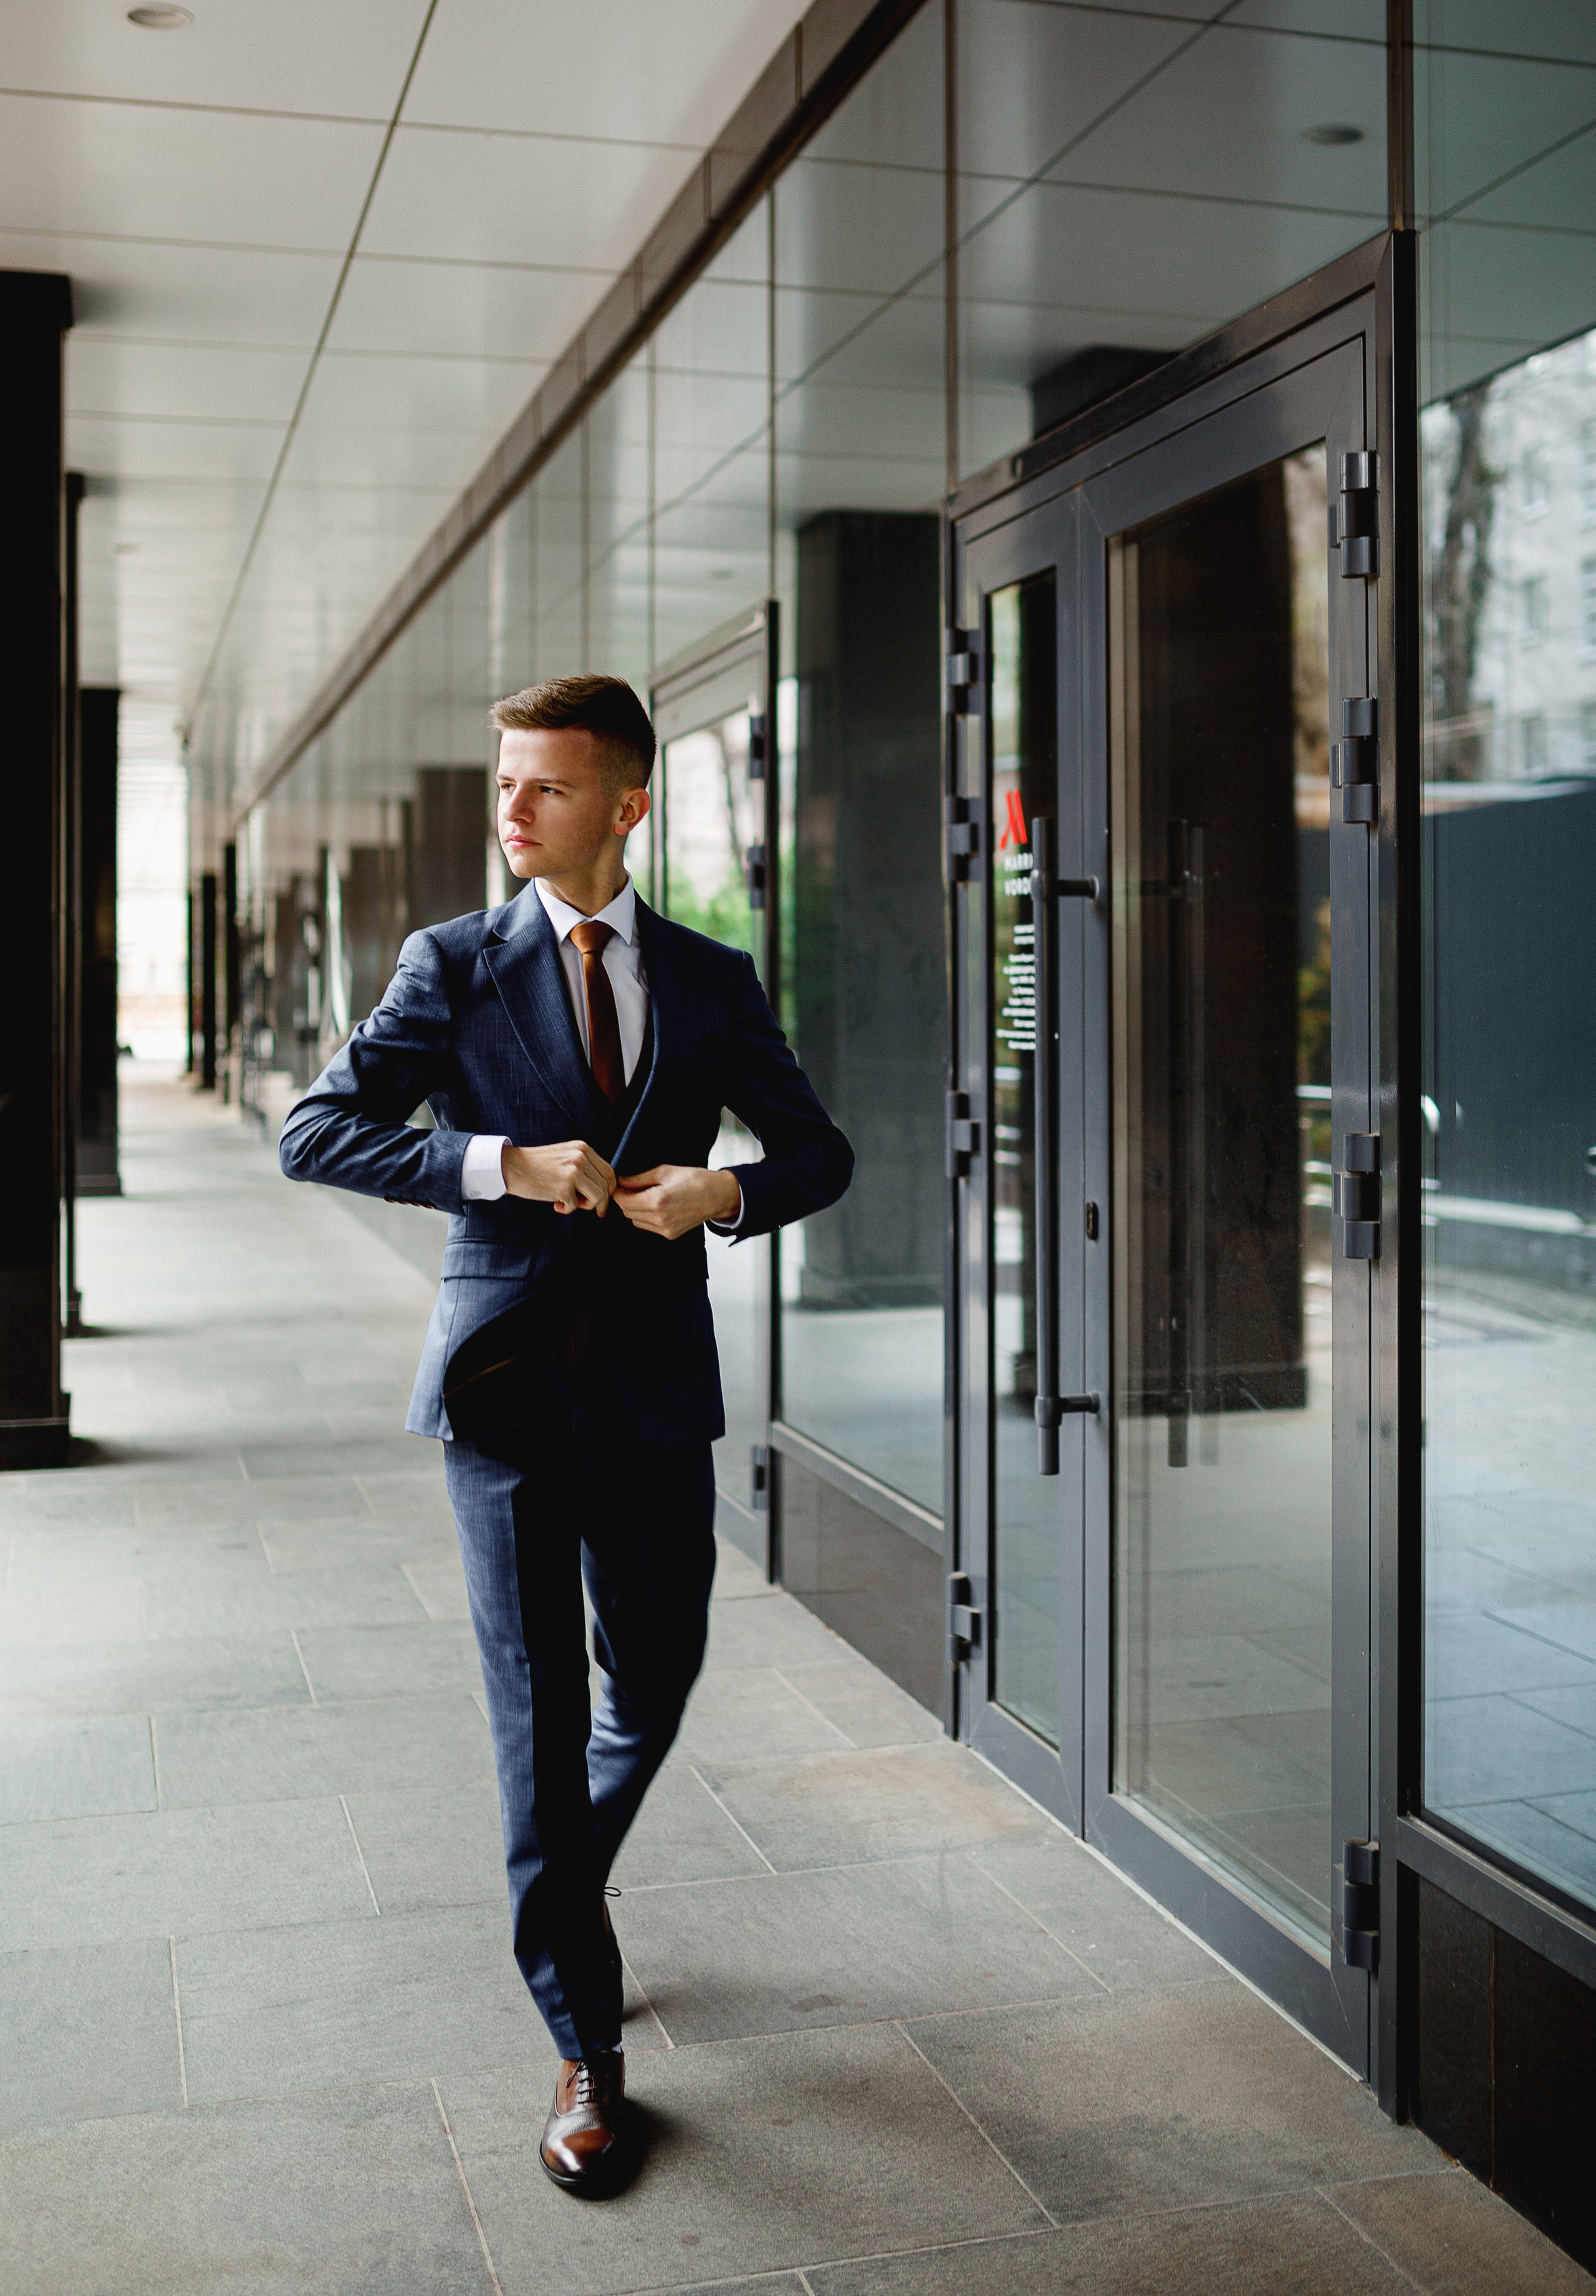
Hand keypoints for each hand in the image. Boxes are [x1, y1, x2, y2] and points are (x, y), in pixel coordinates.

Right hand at [501, 1140, 615, 1215]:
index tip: (604, 1200)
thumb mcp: (565, 1156)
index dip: (609, 1188)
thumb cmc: (537, 1165)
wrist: (512, 1167)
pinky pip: (576, 1205)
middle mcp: (581, 1157)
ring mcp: (574, 1172)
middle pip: (606, 1185)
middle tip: (590, 1209)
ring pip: (597, 1196)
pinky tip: (555, 1205)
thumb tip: (603, 1188)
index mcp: (583, 1148)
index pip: (608, 1171)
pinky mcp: (564, 1187)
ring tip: (569, 1204)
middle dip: (601, 1202)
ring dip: (586, 1205)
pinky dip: (567, 1209)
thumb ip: (584, 1166)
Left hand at [613, 1164, 740, 1240]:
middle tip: (635, 1188)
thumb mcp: (665, 1171)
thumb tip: (621, 1181)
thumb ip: (639, 1178)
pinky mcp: (670, 1234)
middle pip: (627, 1212)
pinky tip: (659, 1206)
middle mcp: (659, 1218)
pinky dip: (647, 1217)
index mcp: (656, 1201)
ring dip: (636, 1209)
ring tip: (649, 1197)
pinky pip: (648, 1227)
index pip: (623, 1202)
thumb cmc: (694, 1179)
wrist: (718, 1195)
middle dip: (627, 1200)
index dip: (619, 1192)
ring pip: (636, 1221)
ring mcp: (665, 1229)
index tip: (623, 1184)